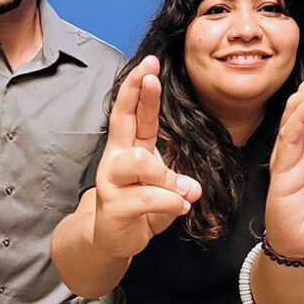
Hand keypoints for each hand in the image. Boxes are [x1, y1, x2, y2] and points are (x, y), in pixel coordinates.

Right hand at [92, 56, 202, 259]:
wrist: (111, 240)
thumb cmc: (138, 208)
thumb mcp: (161, 186)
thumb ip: (175, 179)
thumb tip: (193, 188)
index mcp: (128, 147)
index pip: (132, 111)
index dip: (139, 87)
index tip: (150, 63)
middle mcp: (115, 159)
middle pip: (121, 119)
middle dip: (135, 93)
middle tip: (151, 74)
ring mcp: (111, 182)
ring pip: (140, 162)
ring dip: (167, 177)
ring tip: (183, 193)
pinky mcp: (114, 206)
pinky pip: (147, 197)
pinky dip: (170, 202)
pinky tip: (180, 208)